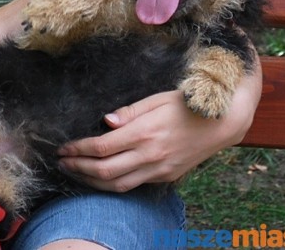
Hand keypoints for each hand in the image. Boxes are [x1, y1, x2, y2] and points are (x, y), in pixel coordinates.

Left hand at [57, 64, 261, 191]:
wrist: (222, 124)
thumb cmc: (187, 105)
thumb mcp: (157, 99)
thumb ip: (129, 112)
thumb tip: (105, 121)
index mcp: (145, 132)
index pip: (101, 147)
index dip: (78, 149)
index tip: (63, 147)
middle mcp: (150, 155)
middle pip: (104, 170)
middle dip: (77, 168)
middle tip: (61, 162)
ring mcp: (158, 169)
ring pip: (117, 184)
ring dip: (91, 181)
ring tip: (75, 173)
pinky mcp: (165, 177)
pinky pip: (133, 185)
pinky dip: (112, 184)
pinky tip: (100, 176)